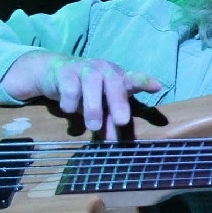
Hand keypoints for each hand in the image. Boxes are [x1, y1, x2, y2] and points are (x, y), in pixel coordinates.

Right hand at [2, 51, 161, 138]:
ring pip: (92, 83)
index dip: (145, 82)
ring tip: (93, 126)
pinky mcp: (66, 72)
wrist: (54, 74)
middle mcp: (104, 70)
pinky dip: (70, 102)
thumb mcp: (100, 107)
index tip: (157, 87)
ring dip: (93, 106)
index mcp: (118, 79)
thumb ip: (109, 123)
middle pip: (115, 83)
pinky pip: (70, 87)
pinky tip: (68, 110)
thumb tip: (114, 144)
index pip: (134, 79)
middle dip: (119, 102)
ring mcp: (85, 68)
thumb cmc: (86, 92)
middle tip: (122, 121)